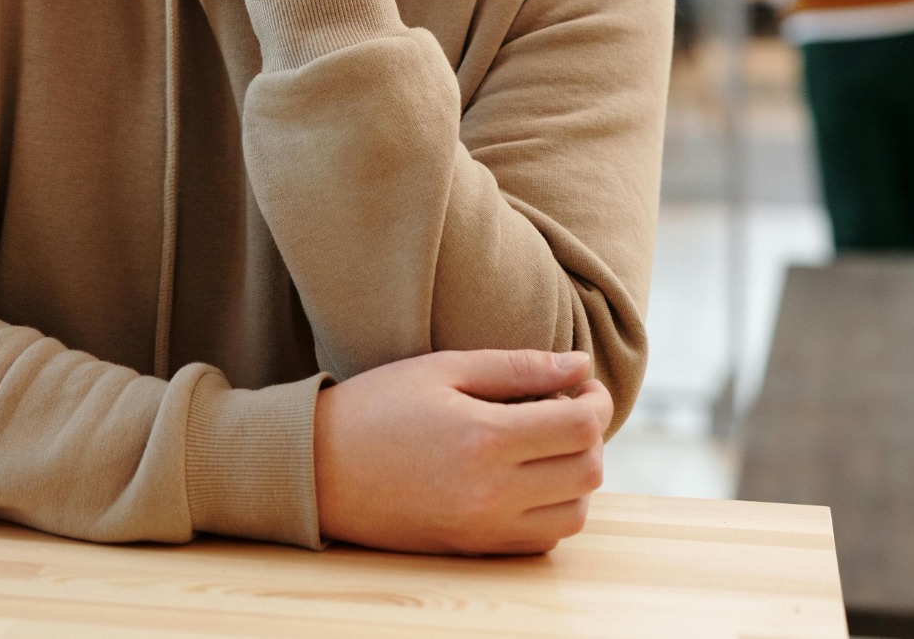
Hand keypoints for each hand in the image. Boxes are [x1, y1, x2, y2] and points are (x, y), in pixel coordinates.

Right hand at [313, 348, 611, 554]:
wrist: (317, 470)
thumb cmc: (375, 408)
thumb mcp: (442, 369)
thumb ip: (517, 367)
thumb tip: (578, 365)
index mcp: (484, 438)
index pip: (582, 426)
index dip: (595, 399)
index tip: (581, 383)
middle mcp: (492, 492)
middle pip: (588, 471)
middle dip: (591, 435)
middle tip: (566, 410)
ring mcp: (485, 527)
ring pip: (576, 513)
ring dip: (577, 477)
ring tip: (548, 446)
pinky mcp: (475, 549)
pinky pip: (544, 539)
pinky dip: (553, 510)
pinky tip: (528, 480)